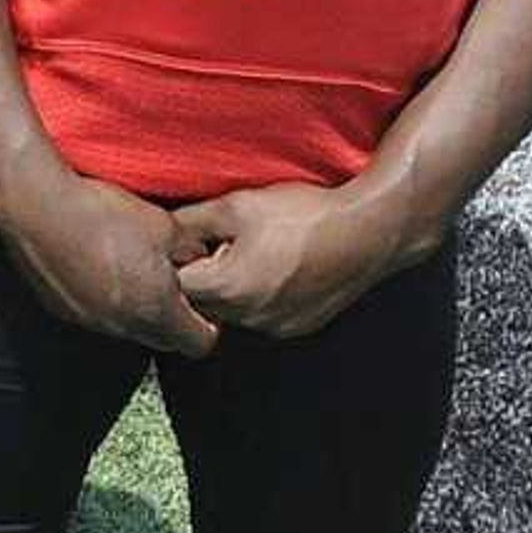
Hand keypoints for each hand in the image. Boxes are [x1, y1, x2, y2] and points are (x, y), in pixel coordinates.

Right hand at [0, 157, 219, 356]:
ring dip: (137, 308)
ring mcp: (90, 320)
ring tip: (130, 269)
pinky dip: (105, 299)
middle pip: (164, 340)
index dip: (208, 324)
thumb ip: (191, 250)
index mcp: (154, 308)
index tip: (203, 304)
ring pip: (129, 328)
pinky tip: (98, 265)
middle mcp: (122, 324)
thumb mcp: (165, 225)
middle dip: (174, 319)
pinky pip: (97, 315)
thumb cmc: (99, 214)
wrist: (36, 206)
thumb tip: (200, 258)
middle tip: (171, 284)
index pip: (199, 343)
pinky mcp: (63, 309)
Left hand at [169, 181, 430, 339]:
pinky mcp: (298, 326)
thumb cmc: (305, 216)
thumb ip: (188, 221)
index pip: (175, 286)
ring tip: (257, 254)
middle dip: (205, 276)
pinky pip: (263, 316)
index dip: (180, 261)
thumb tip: (162, 230)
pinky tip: (279, 267)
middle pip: (202, 304)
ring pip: (232, 312)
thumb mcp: (235, 206)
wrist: (369, 230)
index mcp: (227, 288)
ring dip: (233, 288)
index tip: (195, 243)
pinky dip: (261, 297)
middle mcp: (249, 316)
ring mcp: (276, 326)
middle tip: (226, 245)